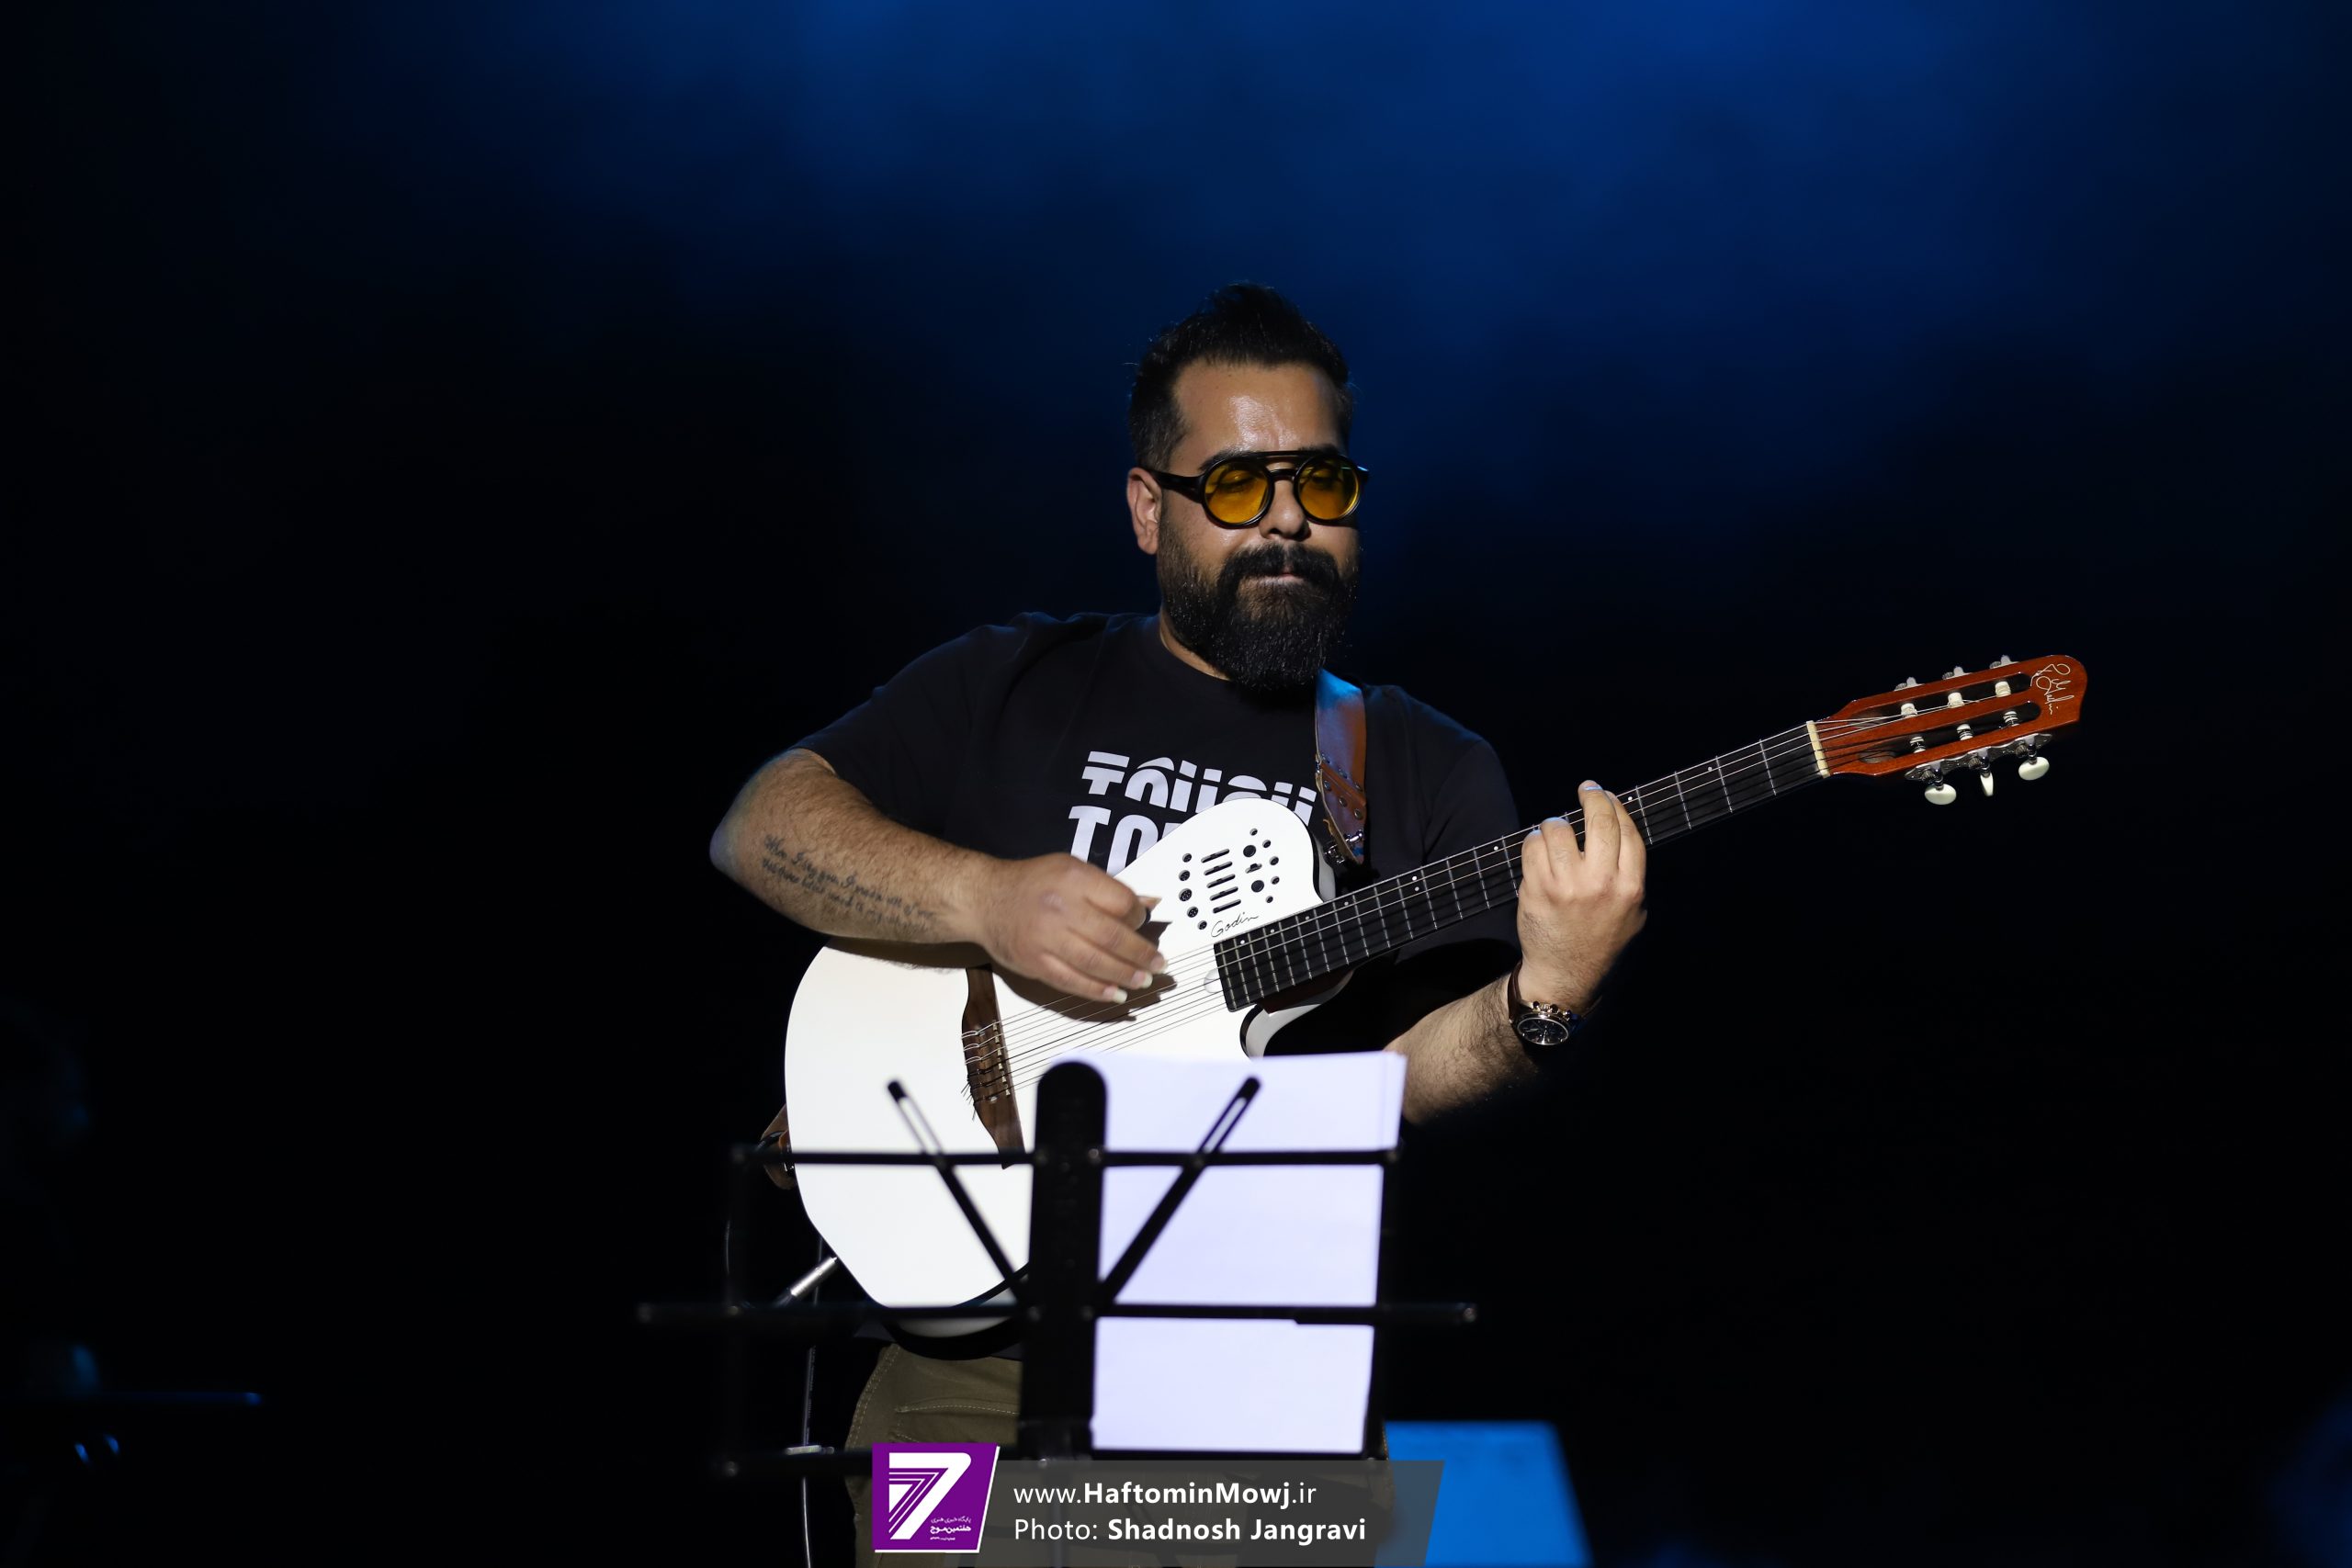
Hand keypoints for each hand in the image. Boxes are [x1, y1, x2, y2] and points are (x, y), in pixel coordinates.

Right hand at [974, 853, 1165, 1001]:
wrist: (984, 898)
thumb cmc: (1032, 883)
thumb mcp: (1071, 869)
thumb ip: (1109, 888)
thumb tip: (1149, 904)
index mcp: (1074, 879)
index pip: (1121, 903)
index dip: (1139, 918)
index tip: (1144, 925)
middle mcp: (1060, 908)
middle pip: (1113, 937)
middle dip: (1141, 954)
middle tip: (1158, 964)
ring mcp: (1046, 938)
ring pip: (1096, 963)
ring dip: (1125, 975)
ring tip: (1143, 980)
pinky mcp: (1035, 962)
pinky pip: (1072, 981)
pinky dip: (1097, 990)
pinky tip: (1115, 993)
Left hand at [1516, 781, 1647, 1013]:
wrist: (1566, 976)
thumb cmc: (1601, 941)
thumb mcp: (1633, 913)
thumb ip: (1630, 874)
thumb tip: (1619, 827)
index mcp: (1630, 888)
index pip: (1628, 831)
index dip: (1616, 805)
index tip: (1606, 794)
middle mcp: (1601, 884)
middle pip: (1599, 820)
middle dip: (1592, 796)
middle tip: (1586, 789)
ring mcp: (1566, 886)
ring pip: (1559, 828)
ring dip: (1556, 825)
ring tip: (1556, 835)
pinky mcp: (1537, 889)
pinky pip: (1532, 845)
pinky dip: (1534, 842)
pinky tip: (1539, 850)